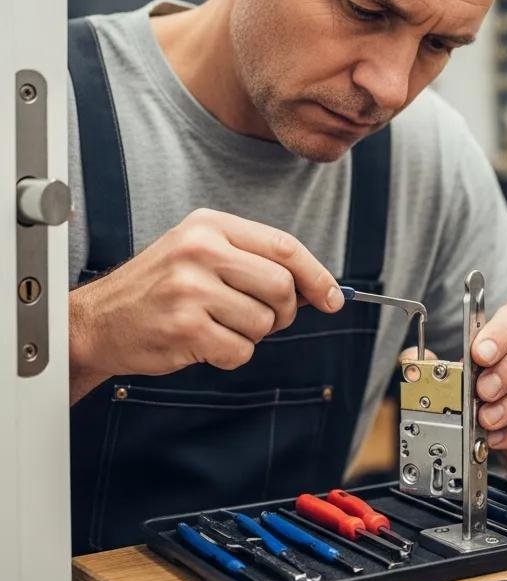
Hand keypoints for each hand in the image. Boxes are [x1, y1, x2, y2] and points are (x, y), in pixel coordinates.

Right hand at [70, 208, 341, 400]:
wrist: (98, 321)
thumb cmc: (162, 288)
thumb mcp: (203, 254)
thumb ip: (256, 262)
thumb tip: (321, 290)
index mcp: (210, 225)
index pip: (284, 247)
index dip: (317, 275)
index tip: (333, 298)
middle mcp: (200, 251)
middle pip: (282, 287)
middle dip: (284, 311)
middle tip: (264, 318)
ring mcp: (190, 289)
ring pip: (264, 323)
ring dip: (252, 334)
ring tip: (220, 326)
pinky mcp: (184, 328)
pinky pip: (240, 351)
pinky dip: (232, 355)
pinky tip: (205, 343)